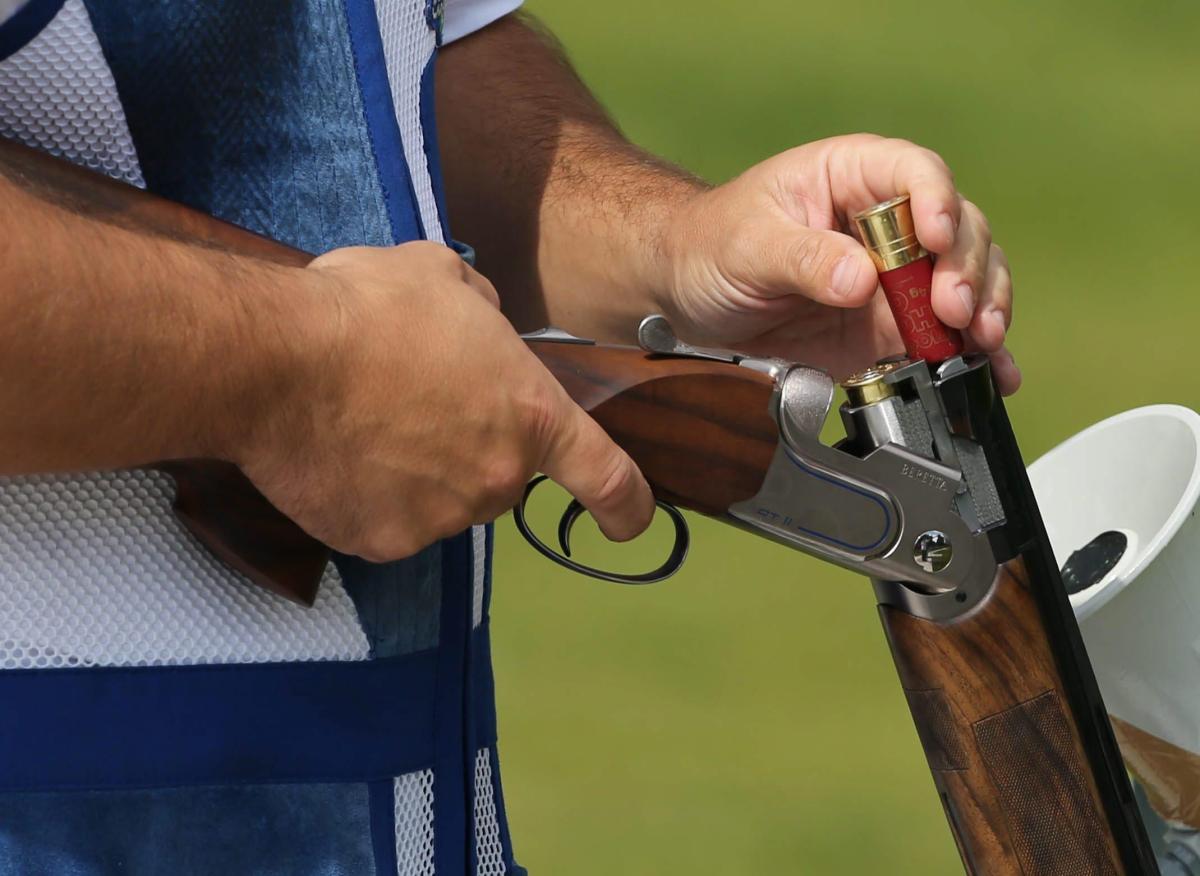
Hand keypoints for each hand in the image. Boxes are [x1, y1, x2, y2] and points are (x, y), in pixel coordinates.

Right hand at [231, 242, 653, 560]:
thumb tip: (480, 323)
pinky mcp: (380, 541)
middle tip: (410, 399)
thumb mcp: (443, 279)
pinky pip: (384, 521)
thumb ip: (482, 311)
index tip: (630, 523)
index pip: (603, 475)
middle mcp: (496, 478)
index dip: (625, 503)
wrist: (278, 360)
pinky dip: (365, 496)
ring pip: (437, 499)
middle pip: (496, 474)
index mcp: (530, 416)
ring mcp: (438, 518)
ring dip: (413, 469)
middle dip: (466, 445)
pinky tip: (336, 450)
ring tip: (362, 415)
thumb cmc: (367, 310)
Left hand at [659, 134, 1018, 393]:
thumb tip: (860, 279)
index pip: (915, 173)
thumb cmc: (710, 246)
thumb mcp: (746, 246)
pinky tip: (995, 375)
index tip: (936, 238)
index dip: (937, 202)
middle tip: (954, 310)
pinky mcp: (890, 328)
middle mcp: (888, 223)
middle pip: (958, 230)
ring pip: (967, 282)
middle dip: (966, 270)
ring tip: (981, 343)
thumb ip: (802, 258)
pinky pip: (944, 339)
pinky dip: (975, 358)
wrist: (687, 298)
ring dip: (984, 312)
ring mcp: (895, 277)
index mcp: (852, 177)